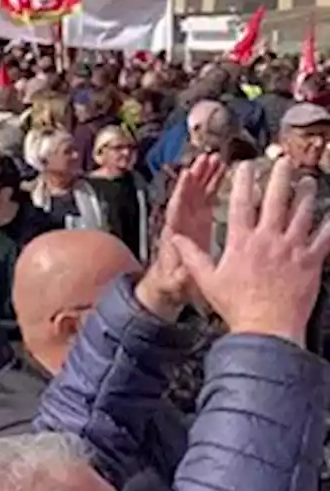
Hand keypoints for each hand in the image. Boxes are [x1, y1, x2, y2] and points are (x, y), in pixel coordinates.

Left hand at [136, 156, 226, 319]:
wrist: (168, 287)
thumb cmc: (172, 285)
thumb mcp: (178, 283)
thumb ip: (182, 276)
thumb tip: (187, 270)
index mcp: (174, 234)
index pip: (176, 209)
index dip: (181, 192)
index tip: (187, 175)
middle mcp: (181, 222)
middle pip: (187, 194)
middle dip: (196, 176)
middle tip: (206, 159)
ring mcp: (190, 219)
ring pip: (197, 192)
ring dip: (205, 175)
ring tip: (216, 158)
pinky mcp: (200, 220)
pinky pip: (207, 197)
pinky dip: (214, 183)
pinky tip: (223, 171)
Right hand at [168, 157, 329, 342]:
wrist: (266, 330)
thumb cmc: (238, 308)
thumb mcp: (208, 281)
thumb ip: (193, 257)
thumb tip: (176, 240)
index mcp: (242, 242)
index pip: (242, 202)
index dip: (244, 180)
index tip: (246, 165)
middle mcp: (268, 239)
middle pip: (277, 198)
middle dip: (281, 175)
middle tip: (285, 160)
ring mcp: (292, 249)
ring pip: (303, 212)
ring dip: (307, 193)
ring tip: (308, 180)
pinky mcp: (311, 262)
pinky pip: (324, 237)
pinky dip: (328, 223)